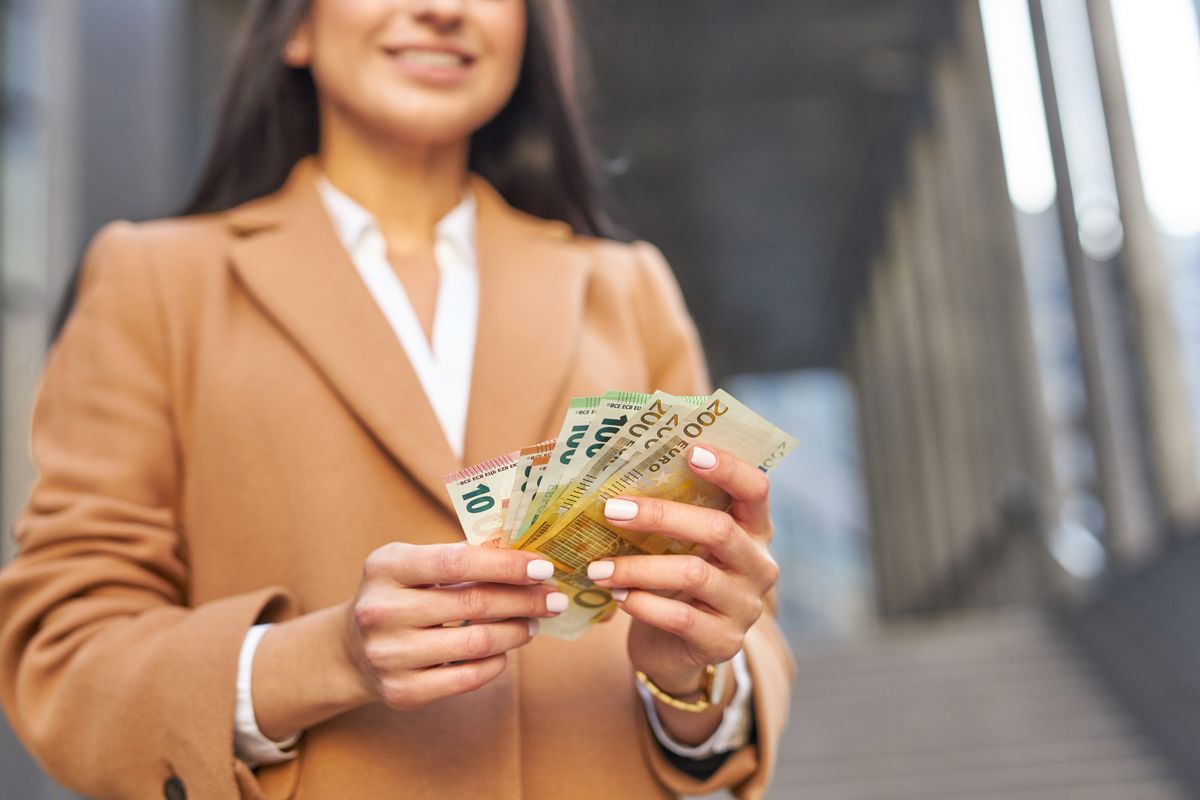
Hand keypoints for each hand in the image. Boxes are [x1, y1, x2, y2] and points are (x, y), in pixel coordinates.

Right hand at [342, 542, 565, 710]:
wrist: (352, 650)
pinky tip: (505, 651)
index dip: (506, 565)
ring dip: (517, 632)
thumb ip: (461, 556)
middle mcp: (381, 611)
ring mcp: (388, 655)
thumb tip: (527, 554)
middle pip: (473, 603)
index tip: (544, 567)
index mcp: (386, 567)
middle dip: (524, 600)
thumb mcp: (414, 564)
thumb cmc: (400, 595)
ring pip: (477, 643)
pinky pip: (467, 678)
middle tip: (553, 599)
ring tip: (533, 624)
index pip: (456, 561)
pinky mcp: (401, 692)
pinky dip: (496, 663)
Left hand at [586, 445, 778, 694]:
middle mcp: (759, 565)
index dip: (729, 468)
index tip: (690, 451)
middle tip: (612, 510)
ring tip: (598, 568)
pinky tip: (618, 597)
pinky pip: (681, 617)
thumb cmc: (673, 581)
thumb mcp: (680, 545)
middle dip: (661, 516)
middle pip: (719, 529)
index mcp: (753, 530)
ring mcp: (745, 606)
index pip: (756, 489)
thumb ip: (671, 515)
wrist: (674, 652)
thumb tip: (616, 475)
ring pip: (694, 574)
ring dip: (638, 567)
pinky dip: (643, 604)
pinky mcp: (724, 642)